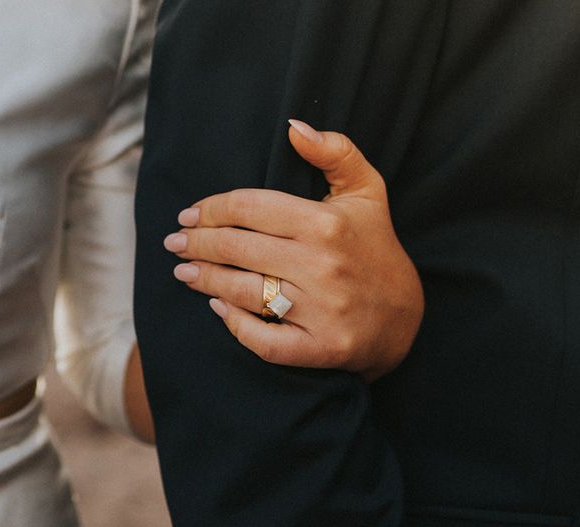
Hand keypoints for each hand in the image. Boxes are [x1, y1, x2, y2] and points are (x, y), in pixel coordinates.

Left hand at [163, 120, 423, 381]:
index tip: (189, 215)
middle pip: (237, 249)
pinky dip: (235, 326)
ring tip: (184, 272)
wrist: (405, 317)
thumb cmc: (376, 248)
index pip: (249, 208)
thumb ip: (336, 151)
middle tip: (174, 244)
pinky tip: (218, 309)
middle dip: (196, 244)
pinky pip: (263, 341)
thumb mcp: (367, 191)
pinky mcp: (321, 348)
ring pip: (242, 292)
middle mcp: (321, 266)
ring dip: (204, 280)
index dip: (210, 209)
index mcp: (326, 223)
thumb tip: (293, 126)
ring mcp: (321, 311)